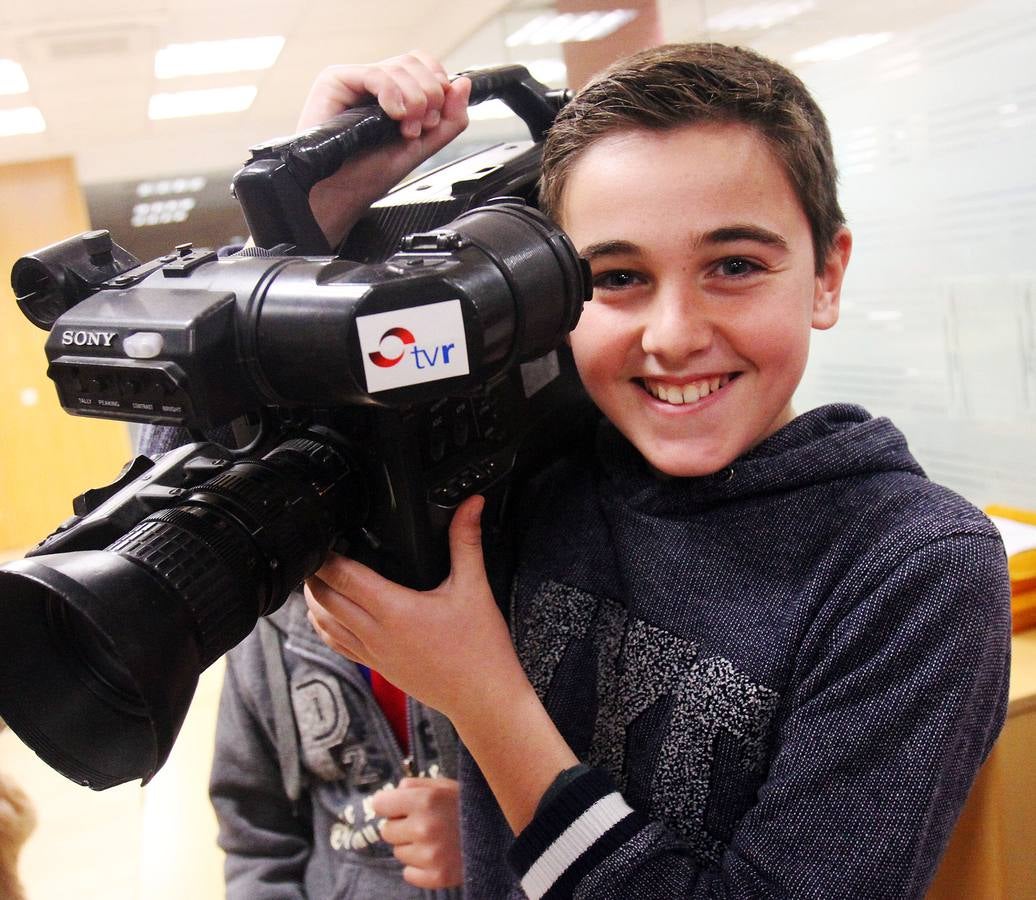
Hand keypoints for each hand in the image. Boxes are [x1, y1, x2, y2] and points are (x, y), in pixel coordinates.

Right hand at [296, 50, 470, 246]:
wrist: (341, 192)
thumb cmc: (370, 173)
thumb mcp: (422, 147)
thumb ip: (449, 120)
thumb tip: (464, 84)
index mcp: (394, 93)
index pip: (425, 66)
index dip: (438, 86)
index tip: (432, 120)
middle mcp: (375, 82)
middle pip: (416, 62)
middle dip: (429, 96)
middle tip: (418, 127)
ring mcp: (356, 79)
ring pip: (400, 67)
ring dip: (413, 101)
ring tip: (404, 129)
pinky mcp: (336, 80)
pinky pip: (375, 74)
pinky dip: (392, 94)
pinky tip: (393, 115)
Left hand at [305, 495, 525, 719]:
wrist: (484, 700)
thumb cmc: (481, 650)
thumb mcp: (474, 588)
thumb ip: (466, 541)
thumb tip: (471, 505)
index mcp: (395, 610)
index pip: (343, 577)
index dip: (326, 556)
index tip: (323, 537)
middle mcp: (376, 633)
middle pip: (325, 599)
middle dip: (314, 574)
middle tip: (315, 551)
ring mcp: (374, 654)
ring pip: (325, 624)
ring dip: (315, 600)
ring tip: (314, 578)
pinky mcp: (378, 668)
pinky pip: (338, 646)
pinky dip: (325, 626)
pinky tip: (326, 616)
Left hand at [373, 777, 461, 888]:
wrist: (501, 834)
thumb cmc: (468, 805)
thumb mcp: (444, 785)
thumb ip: (414, 785)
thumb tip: (389, 794)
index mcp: (425, 799)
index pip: (380, 804)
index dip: (389, 805)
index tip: (398, 807)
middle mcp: (425, 827)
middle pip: (386, 831)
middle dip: (401, 826)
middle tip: (424, 823)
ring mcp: (431, 855)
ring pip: (398, 852)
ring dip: (412, 846)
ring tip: (437, 838)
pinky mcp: (437, 877)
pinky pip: (408, 873)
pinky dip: (419, 867)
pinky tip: (438, 856)